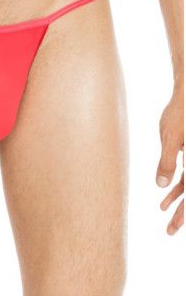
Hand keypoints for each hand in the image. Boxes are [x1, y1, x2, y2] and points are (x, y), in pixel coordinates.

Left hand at [156, 88, 183, 234]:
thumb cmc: (179, 113)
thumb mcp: (170, 136)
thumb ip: (167, 160)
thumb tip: (161, 185)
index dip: (184, 213)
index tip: (173, 227)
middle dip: (182, 214)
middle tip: (168, 231)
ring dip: (178, 201)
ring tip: (163, 213)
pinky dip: (176, 186)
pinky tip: (164, 195)